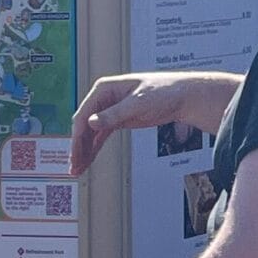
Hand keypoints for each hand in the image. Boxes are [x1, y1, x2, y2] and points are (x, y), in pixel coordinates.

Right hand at [71, 72, 228, 176]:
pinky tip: (88, 160)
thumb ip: (115, 114)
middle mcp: (104, 98)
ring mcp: (110, 110)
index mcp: (105, 88)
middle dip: (78, 146)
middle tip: (75, 166)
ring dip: (84, 150)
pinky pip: (100, 136)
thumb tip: (92, 122)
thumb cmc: (164, 92)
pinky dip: (93, 148)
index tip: (76, 152)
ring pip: (91, 133)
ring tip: (78, 169)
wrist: (183, 97)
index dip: (78, 135)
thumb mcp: (139, 103)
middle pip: (85, 125)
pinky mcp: (118, 120)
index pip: (84, 114)